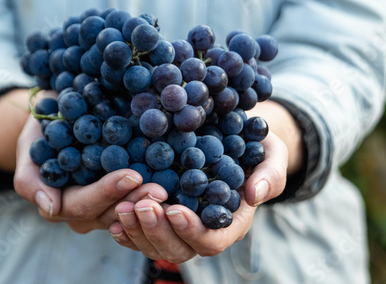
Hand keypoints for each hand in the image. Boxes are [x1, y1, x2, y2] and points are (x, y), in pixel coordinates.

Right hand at [14, 114, 168, 232]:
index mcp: (61, 205)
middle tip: (160, 190)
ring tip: (169, 189)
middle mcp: (85, 212)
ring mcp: (106, 206)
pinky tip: (174, 185)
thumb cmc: (40, 135)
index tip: (132, 175)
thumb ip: (30, 181)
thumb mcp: (28, 150)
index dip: (108, 192)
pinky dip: (154, 195)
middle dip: (135, 202)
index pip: (85, 205)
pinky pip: (138, 201)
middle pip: (112, 214)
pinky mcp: (123, 195)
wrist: (58, 118)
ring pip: (129, 212)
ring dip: (148, 202)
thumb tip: (50, 208)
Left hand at [108, 131, 287, 262]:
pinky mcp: (163, 215)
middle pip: (180, 248)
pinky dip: (127, 229)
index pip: (212, 240)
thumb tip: (254, 194)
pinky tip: (113, 215)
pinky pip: (142, 233)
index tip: (173, 209)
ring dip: (137, 230)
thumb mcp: (271, 155)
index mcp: (231, 222)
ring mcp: (182, 224)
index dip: (192, 231)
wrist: (235, 138)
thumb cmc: (257, 148)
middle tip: (141, 205)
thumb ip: (269, 175)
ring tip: (121, 207)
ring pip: (156, 244)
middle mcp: (204, 229)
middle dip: (157, 231)